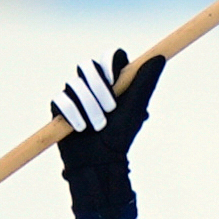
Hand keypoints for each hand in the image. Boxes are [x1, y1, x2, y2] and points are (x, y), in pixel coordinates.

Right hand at [50, 49, 162, 218]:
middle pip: (87, 66)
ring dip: (88, 106)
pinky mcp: (59, 107)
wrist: (100, 161)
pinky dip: (73, 114)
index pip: (109, 57)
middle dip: (98, 87)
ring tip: (98, 126)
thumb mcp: (136, 109)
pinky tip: (81, 128)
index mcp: (112, 81)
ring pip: (74, 84)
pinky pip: (61, 100)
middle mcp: (91, 84)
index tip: (115, 79)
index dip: (109, 64)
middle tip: (110, 109)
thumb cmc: (121, 136)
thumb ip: (145, 83)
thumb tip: (159, 58)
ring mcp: (74, 94)